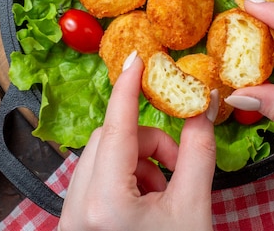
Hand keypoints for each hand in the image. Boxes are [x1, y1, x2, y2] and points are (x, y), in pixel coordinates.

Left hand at [58, 51, 217, 230]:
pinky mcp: (74, 222)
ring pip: (101, 157)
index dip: (128, 88)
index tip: (137, 60)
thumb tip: (202, 106)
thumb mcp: (194, 207)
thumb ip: (198, 151)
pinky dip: (123, 178)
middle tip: (176, 163)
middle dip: (147, 143)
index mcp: (105, 203)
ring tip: (162, 192)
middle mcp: (77, 210)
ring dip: (137, 162)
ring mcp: (71, 218)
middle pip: (109, 139)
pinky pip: (94, 179)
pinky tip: (144, 203)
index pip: (116, 127)